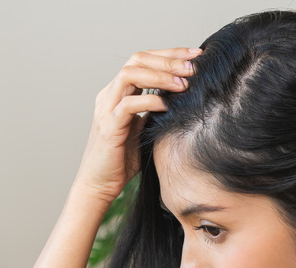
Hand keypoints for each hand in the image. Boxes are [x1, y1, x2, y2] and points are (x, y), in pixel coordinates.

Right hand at [73, 47, 200, 204]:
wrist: (99, 185)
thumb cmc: (123, 160)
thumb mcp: (145, 129)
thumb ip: (156, 111)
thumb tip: (184, 98)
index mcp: (118, 92)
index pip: (143, 60)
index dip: (169, 54)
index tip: (196, 55)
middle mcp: (110, 95)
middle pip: (137, 60)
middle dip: (168, 59)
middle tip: (194, 65)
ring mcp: (106, 109)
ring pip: (130, 74)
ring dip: (160, 76)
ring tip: (184, 83)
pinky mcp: (109, 127)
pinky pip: (128, 104)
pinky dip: (150, 101)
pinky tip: (167, 106)